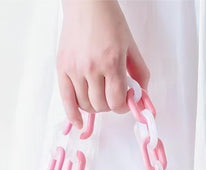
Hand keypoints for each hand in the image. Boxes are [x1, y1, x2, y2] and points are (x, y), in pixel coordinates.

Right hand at [57, 0, 150, 127]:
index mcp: (111, 62)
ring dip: (95, 107)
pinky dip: (73, 114)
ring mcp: (75, 69)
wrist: (86, 3)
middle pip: (101, 106)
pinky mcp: (62, 67)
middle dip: (110, 106)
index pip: (117, 101)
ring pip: (86, 105)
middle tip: (113, 96)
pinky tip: (79, 122)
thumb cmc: (110, 21)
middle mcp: (91, 68)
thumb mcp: (131, 46)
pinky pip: (66, 99)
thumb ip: (140, 74)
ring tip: (99, 97)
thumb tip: (143, 97)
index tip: (125, 101)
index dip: (123, 106)